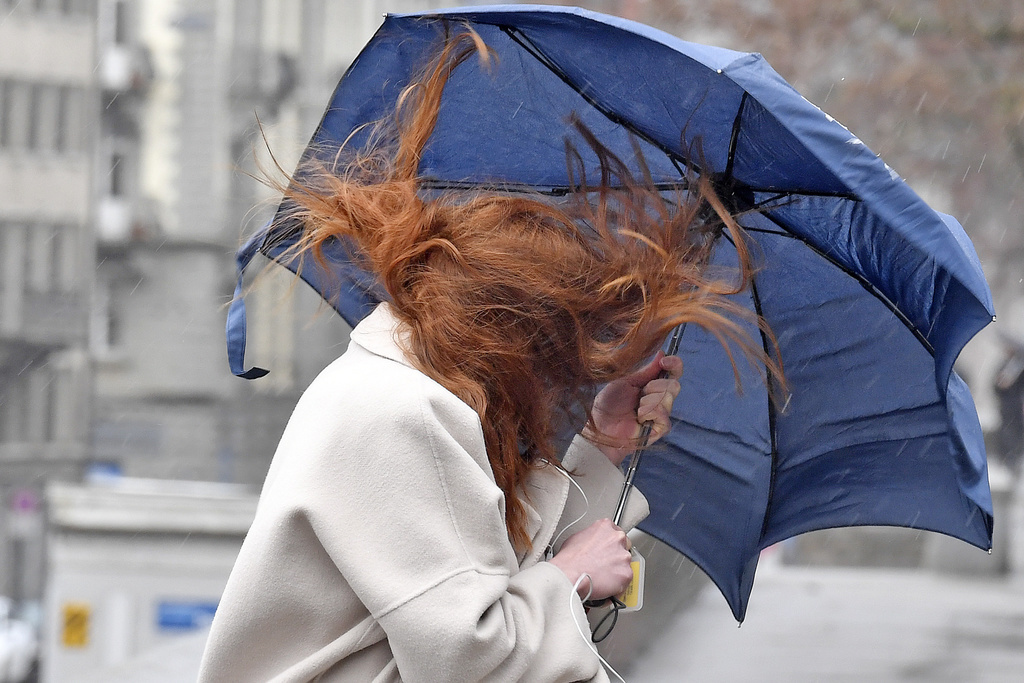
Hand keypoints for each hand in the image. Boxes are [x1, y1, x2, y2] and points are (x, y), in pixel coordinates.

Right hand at [548, 519, 632, 599]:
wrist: (569, 575)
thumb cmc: (569, 560)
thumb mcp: (577, 538)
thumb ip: (592, 537)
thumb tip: (593, 544)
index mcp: (605, 527)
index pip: (615, 532)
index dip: (610, 543)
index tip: (607, 549)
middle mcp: (617, 539)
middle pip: (624, 546)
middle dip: (616, 555)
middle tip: (604, 564)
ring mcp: (623, 556)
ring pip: (625, 564)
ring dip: (617, 570)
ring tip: (602, 576)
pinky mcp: (626, 574)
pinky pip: (625, 580)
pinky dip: (617, 584)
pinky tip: (605, 584)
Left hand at [583, 351, 682, 465]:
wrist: (600, 426)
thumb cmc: (609, 405)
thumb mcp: (626, 382)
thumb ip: (646, 370)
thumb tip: (662, 353)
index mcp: (652, 385)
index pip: (673, 373)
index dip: (674, 365)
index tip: (665, 361)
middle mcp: (660, 399)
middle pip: (674, 385)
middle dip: (655, 386)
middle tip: (640, 394)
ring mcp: (661, 414)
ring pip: (667, 399)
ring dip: (648, 401)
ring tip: (636, 409)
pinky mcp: (659, 429)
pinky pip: (663, 415)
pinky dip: (649, 413)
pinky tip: (639, 418)